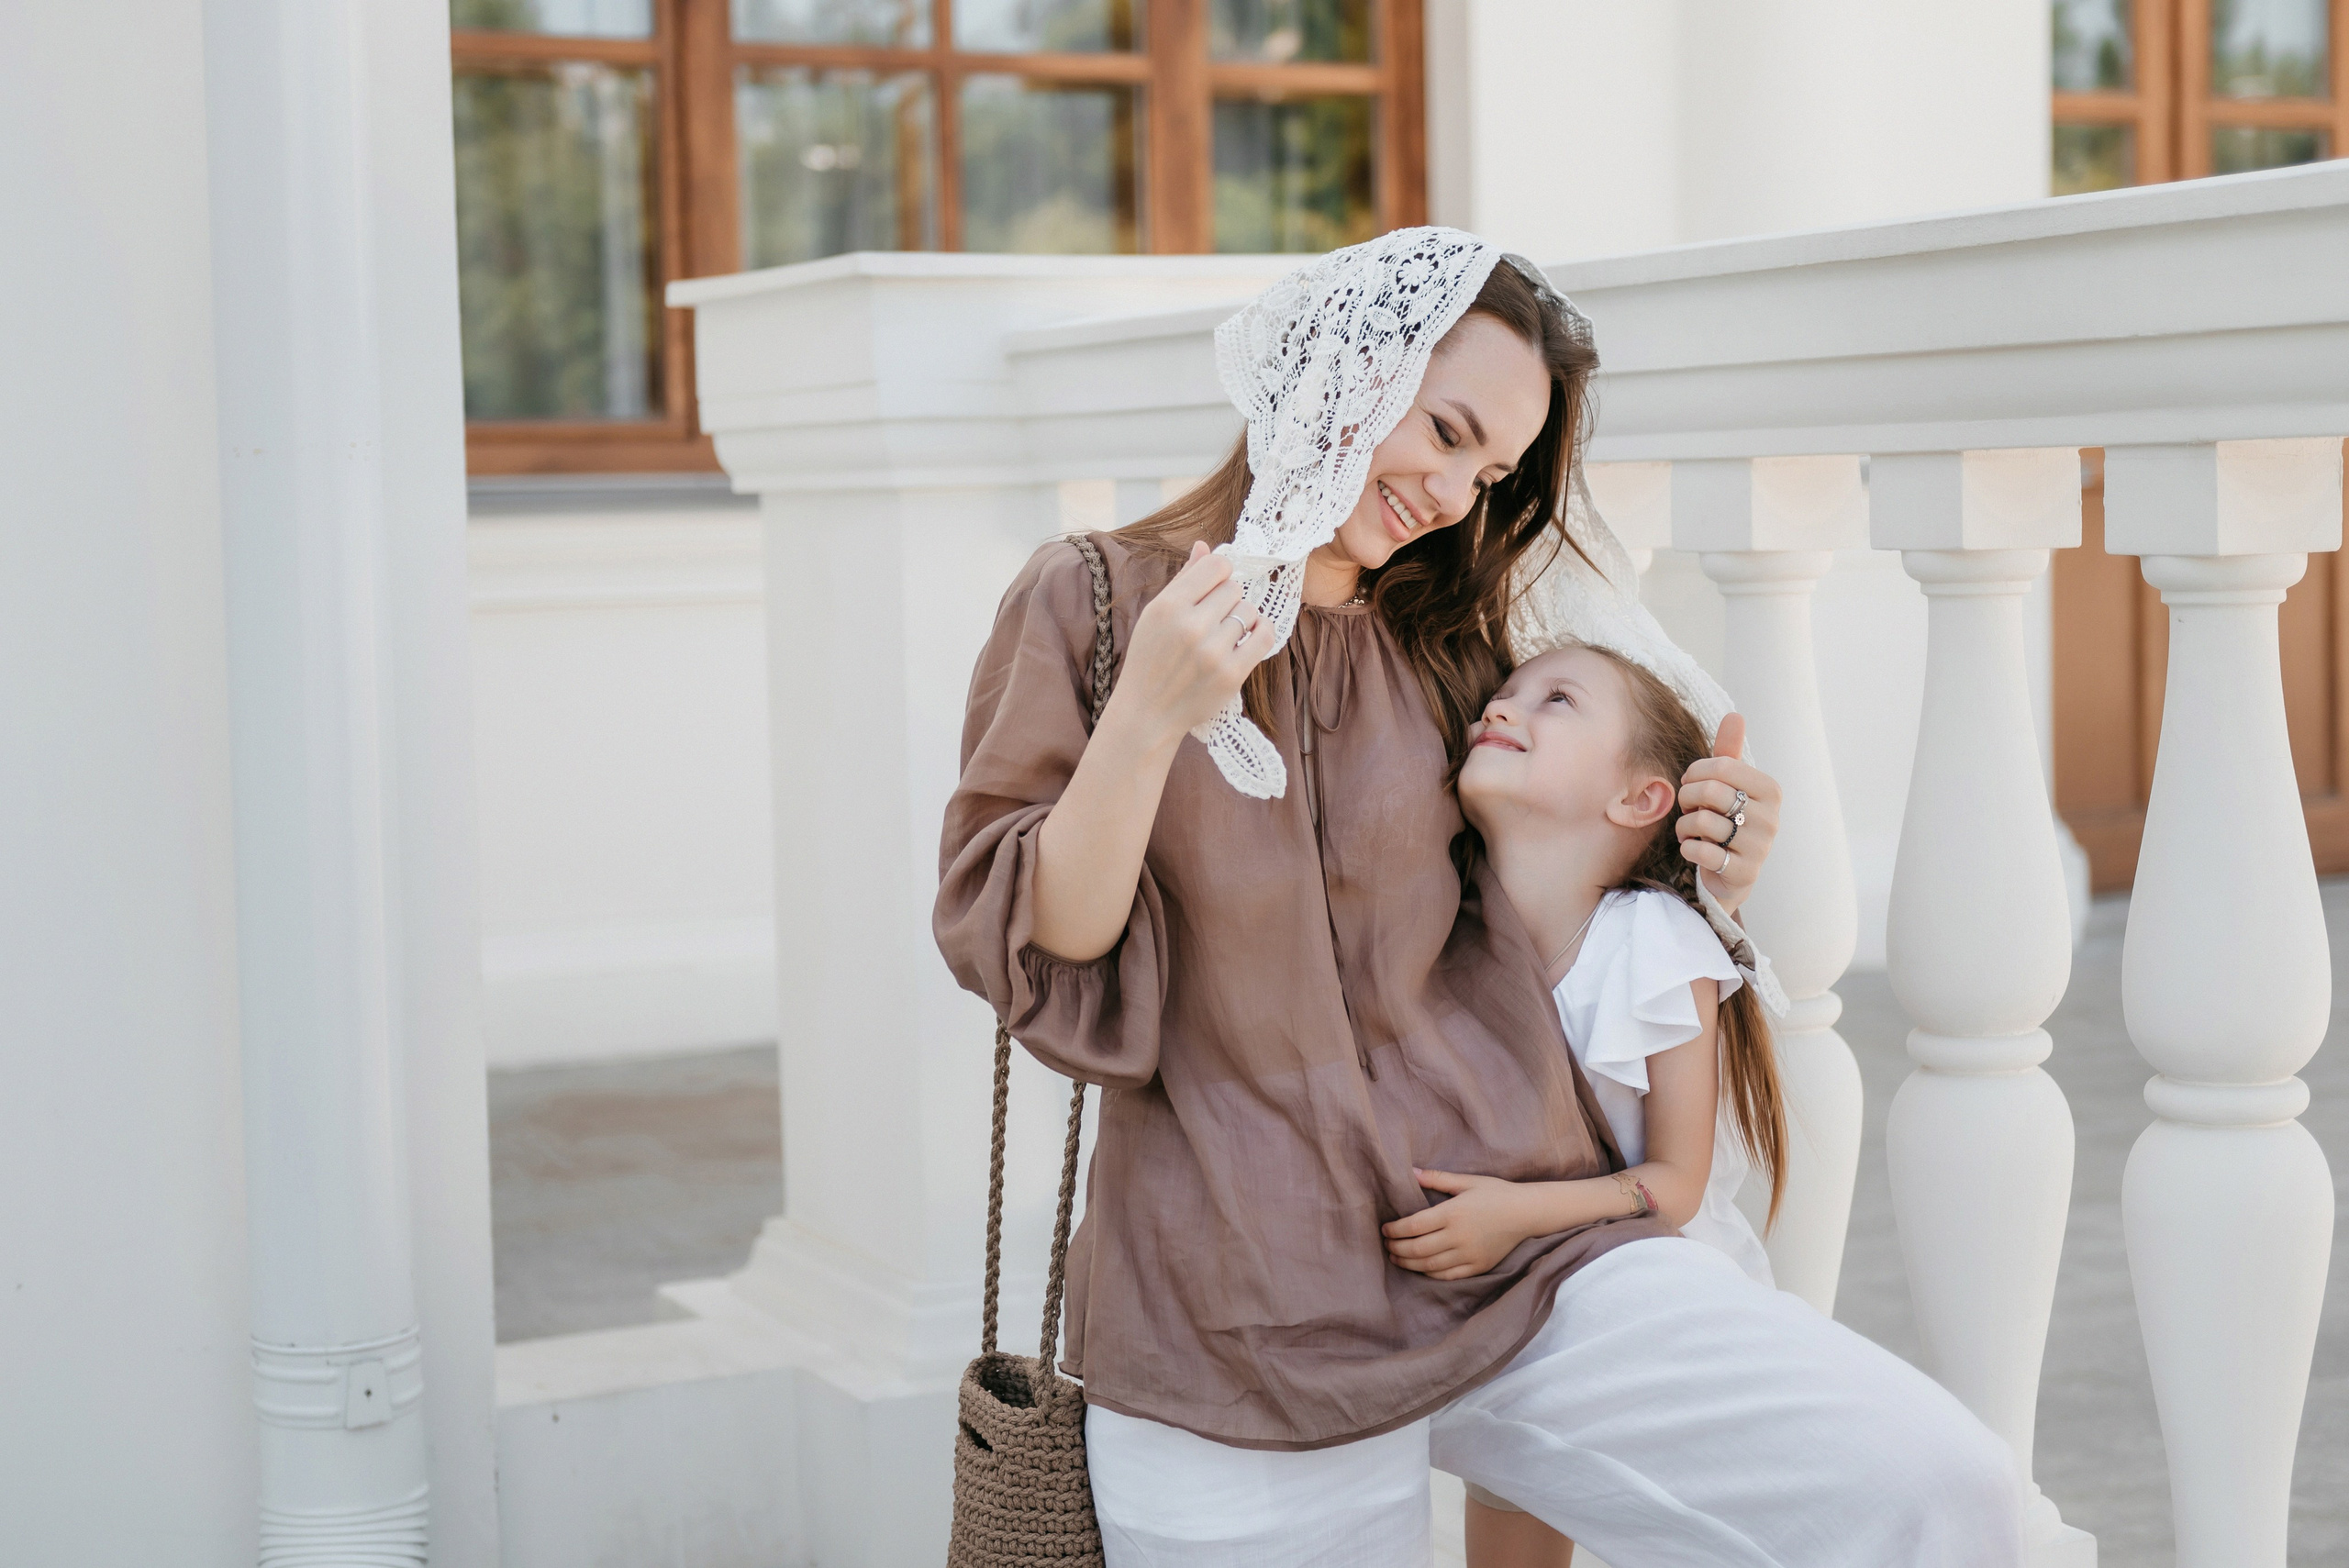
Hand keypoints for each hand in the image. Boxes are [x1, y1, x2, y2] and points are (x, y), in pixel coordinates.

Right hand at [1099, 542, 1279, 749]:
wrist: (1147, 711)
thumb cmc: (1151, 658)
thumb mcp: (1156, 614)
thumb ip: (1184, 579)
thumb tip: (1205, 546)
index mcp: (1168, 606)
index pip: (1217, 565)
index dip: (1219, 573)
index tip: (1213, 587)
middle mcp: (1191, 626)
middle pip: (1234, 588)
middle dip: (1226, 600)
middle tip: (1210, 620)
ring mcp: (1213, 652)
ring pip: (1248, 611)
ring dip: (1240, 619)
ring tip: (1221, 635)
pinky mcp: (1232, 674)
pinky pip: (1265, 635)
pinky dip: (1261, 631)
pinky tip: (1249, 636)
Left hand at [1381, 1169, 1540, 1280]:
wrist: (1526, 1213)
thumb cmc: (1496, 1193)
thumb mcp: (1468, 1181)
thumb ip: (1438, 1178)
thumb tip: (1411, 1172)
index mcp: (1453, 1212)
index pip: (1413, 1226)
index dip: (1394, 1230)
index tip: (1385, 1228)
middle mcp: (1459, 1236)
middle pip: (1417, 1248)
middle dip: (1396, 1248)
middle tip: (1386, 1245)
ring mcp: (1468, 1254)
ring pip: (1429, 1265)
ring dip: (1408, 1263)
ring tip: (1396, 1257)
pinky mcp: (1477, 1266)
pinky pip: (1448, 1275)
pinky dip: (1430, 1274)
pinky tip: (1420, 1268)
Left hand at [1676, 713, 1778, 913]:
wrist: (1731, 875)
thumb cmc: (1727, 822)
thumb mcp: (1729, 787)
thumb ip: (1729, 753)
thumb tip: (1735, 715)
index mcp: (1769, 790)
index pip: (1720, 766)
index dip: (1694, 773)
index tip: (1691, 783)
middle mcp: (1771, 818)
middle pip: (1710, 791)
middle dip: (1687, 799)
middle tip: (1689, 809)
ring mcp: (1760, 847)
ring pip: (1702, 821)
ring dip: (1685, 826)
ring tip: (1691, 831)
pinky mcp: (1744, 873)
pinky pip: (1701, 852)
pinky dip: (1688, 849)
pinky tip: (1694, 849)